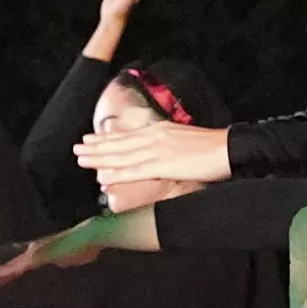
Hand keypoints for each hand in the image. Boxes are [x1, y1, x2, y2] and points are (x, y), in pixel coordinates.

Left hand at [81, 103, 231, 206]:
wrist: (229, 147)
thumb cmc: (212, 147)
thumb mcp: (184, 141)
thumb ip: (168, 147)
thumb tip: (158, 157)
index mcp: (160, 131)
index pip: (128, 136)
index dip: (107, 138)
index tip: (90, 139)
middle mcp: (154, 137)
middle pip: (120, 144)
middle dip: (97, 147)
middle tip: (77, 148)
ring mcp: (157, 150)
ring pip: (122, 156)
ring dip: (100, 158)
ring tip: (82, 159)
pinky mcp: (164, 164)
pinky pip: (136, 170)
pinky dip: (118, 173)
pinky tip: (104, 176)